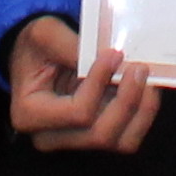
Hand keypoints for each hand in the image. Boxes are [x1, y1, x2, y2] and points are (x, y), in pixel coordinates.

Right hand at [6, 15, 158, 154]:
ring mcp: (75, 141)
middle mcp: (50, 137)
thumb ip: (71, 45)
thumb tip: (108, 59)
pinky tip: (144, 88)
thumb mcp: (45, 34)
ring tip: (145, 78)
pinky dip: (142, 114)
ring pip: (120, 141)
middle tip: (139, 68)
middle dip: (127, 101)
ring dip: (141, 110)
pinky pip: (128, 136)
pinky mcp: (95, 136)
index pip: (77, 113)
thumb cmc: (37, 47)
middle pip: (100, 134)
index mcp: (30, 115)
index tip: (114, 54)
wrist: (37, 57)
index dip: (100, 84)